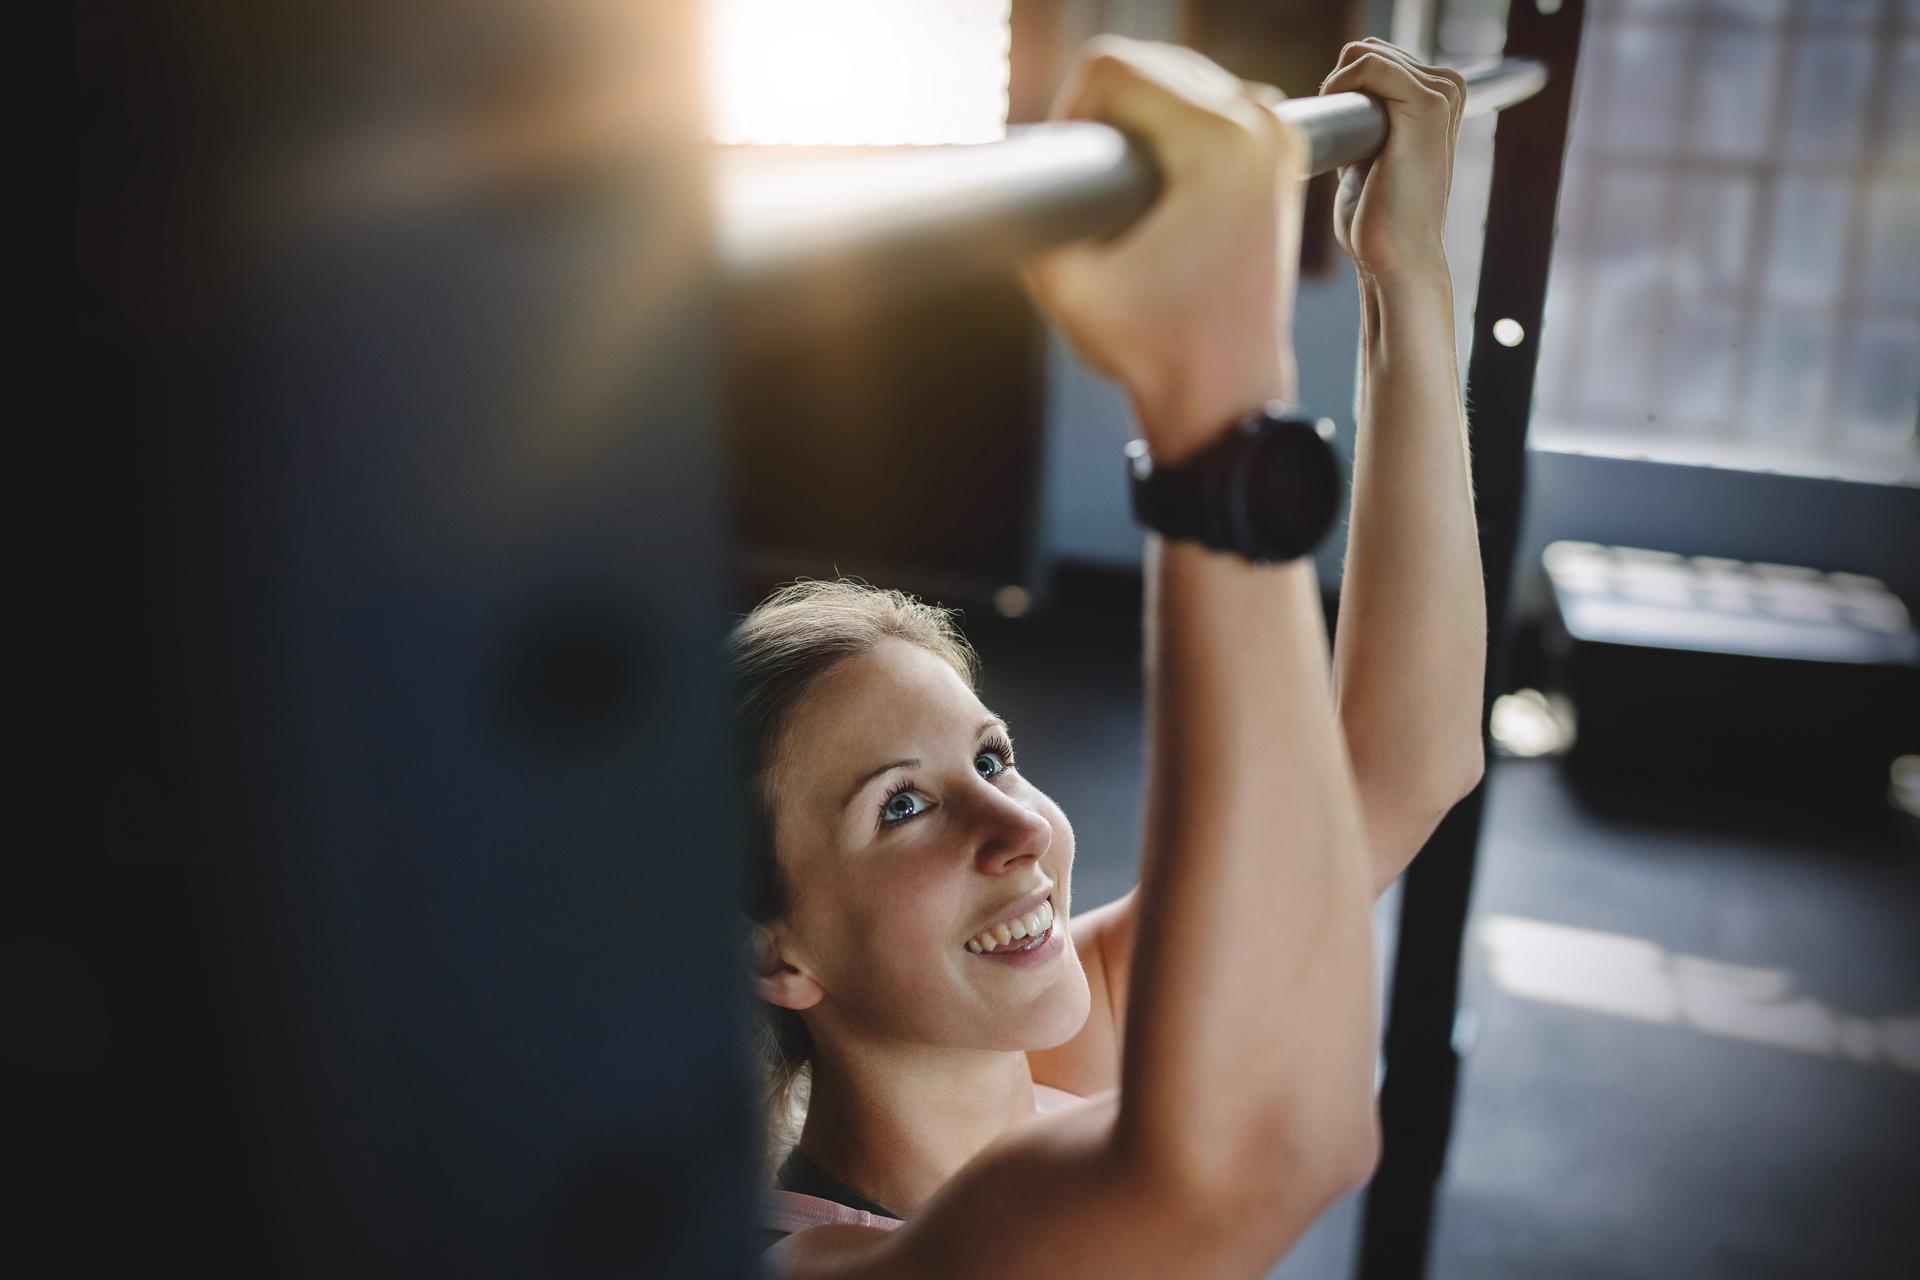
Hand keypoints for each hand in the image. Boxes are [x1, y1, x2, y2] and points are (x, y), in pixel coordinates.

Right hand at [1017, 37, 1305, 463]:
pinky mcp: (1282, 152)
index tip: (1072, 178)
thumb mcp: (1063, 280)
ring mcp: (1278, 133)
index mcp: (1218, 140)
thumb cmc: (1152, 345)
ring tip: (1127, 193)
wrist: (1227, 389)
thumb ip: (1022, 213)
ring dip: (1137, 119)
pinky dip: (1174, 129)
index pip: (1113, 66)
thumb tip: (989, 174)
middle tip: (1096, 193)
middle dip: (1104, 115)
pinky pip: (1210, 105)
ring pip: (1178, 77)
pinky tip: (1159, 183)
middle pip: (1149, 63)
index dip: (1069, 114)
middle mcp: (1260, 122)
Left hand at [1322, 39, 1463, 283]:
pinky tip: (1339, 119)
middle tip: (1338, 140)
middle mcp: (1447, 88)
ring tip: (1342, 139)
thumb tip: (1334, 101)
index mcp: (1439, 97)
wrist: (1396, 258)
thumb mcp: (1371, 157)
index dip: (1342, 87)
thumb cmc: (1379, 219)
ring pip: (1366, 54)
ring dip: (1337, 89)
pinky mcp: (1426, 105)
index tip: (1336, 132)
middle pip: (1366, 51)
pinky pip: (1370, 65)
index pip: (1375, 56)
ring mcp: (1441, 94)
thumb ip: (1366, 122)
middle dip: (1339, 87)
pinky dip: (1341, 85)